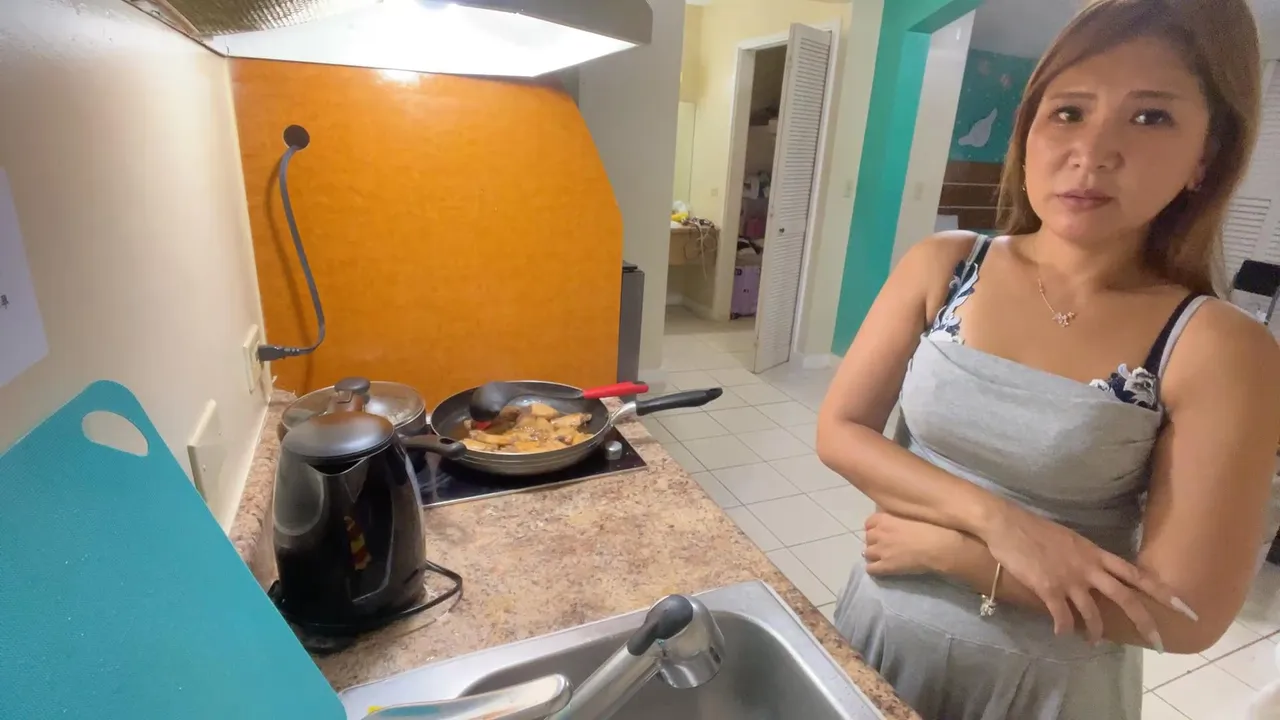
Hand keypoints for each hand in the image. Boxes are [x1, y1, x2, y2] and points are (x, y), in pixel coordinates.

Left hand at [863, 512, 965, 575]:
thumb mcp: (911, 517)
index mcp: (885, 519)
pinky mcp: (885, 566)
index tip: (882, 532)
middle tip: (885, 546)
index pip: (869, 523)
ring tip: (884, 558)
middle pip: (867, 538)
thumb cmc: (931, 530)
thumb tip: (892, 524)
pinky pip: (870, 569)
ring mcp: (880, 550)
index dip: (874, 528)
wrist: (939, 548)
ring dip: (874, 555)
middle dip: (874, 542)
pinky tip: (883, 569)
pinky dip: (874, 569)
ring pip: (866, 553)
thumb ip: (897, 520)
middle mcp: (879, 533)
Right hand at [981, 503, 1191, 647]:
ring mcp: (1069, 580)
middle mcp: (1089, 568)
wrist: (1007, 525)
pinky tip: (1061, 633)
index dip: (1162, 591)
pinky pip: (1063, 617)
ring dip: (1096, 631)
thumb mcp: (1070, 540)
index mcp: (1096, 554)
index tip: (1184, 607)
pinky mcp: (1049, 589)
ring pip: (1093, 613)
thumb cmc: (1035, 529)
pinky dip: (1064, 628)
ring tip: (1093, 640)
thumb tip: (1094, 570)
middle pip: (1126, 598)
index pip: (1136, 574)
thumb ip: (1086, 557)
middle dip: (1145, 622)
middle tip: (1159, 643)